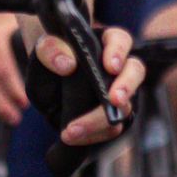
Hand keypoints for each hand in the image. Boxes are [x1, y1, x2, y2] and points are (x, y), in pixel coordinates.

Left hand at [28, 23, 144, 149]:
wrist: (46, 91)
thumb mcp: (41, 53)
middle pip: (135, 71)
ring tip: (73, 129)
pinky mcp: (111, 117)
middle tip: (114, 100)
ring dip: (100, 120)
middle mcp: (116, 69)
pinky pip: (113, 129)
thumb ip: (49, 50)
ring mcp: (116, 94)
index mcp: (102, 44)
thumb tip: (67, 63)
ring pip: (126, 105)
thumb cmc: (48, 64)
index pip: (119, 40)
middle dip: (127, 87)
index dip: (119, 51)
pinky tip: (72, 136)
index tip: (110, 66)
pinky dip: (93, 135)